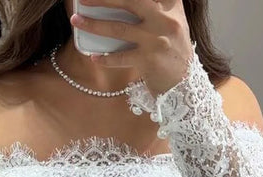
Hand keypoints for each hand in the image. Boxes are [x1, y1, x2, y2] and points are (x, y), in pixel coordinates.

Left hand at [70, 0, 194, 96]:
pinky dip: (105, 59)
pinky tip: (94, 56)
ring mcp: (157, 40)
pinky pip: (121, 57)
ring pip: (119, 29)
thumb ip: (155, 5)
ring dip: (94, 25)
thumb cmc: (172, 49)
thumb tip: (120, 1)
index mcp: (170, 5)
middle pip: (129, 1)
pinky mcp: (149, 61)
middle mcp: (165, 19)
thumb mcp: (171, 21)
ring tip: (76, 21)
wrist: (185, 82)